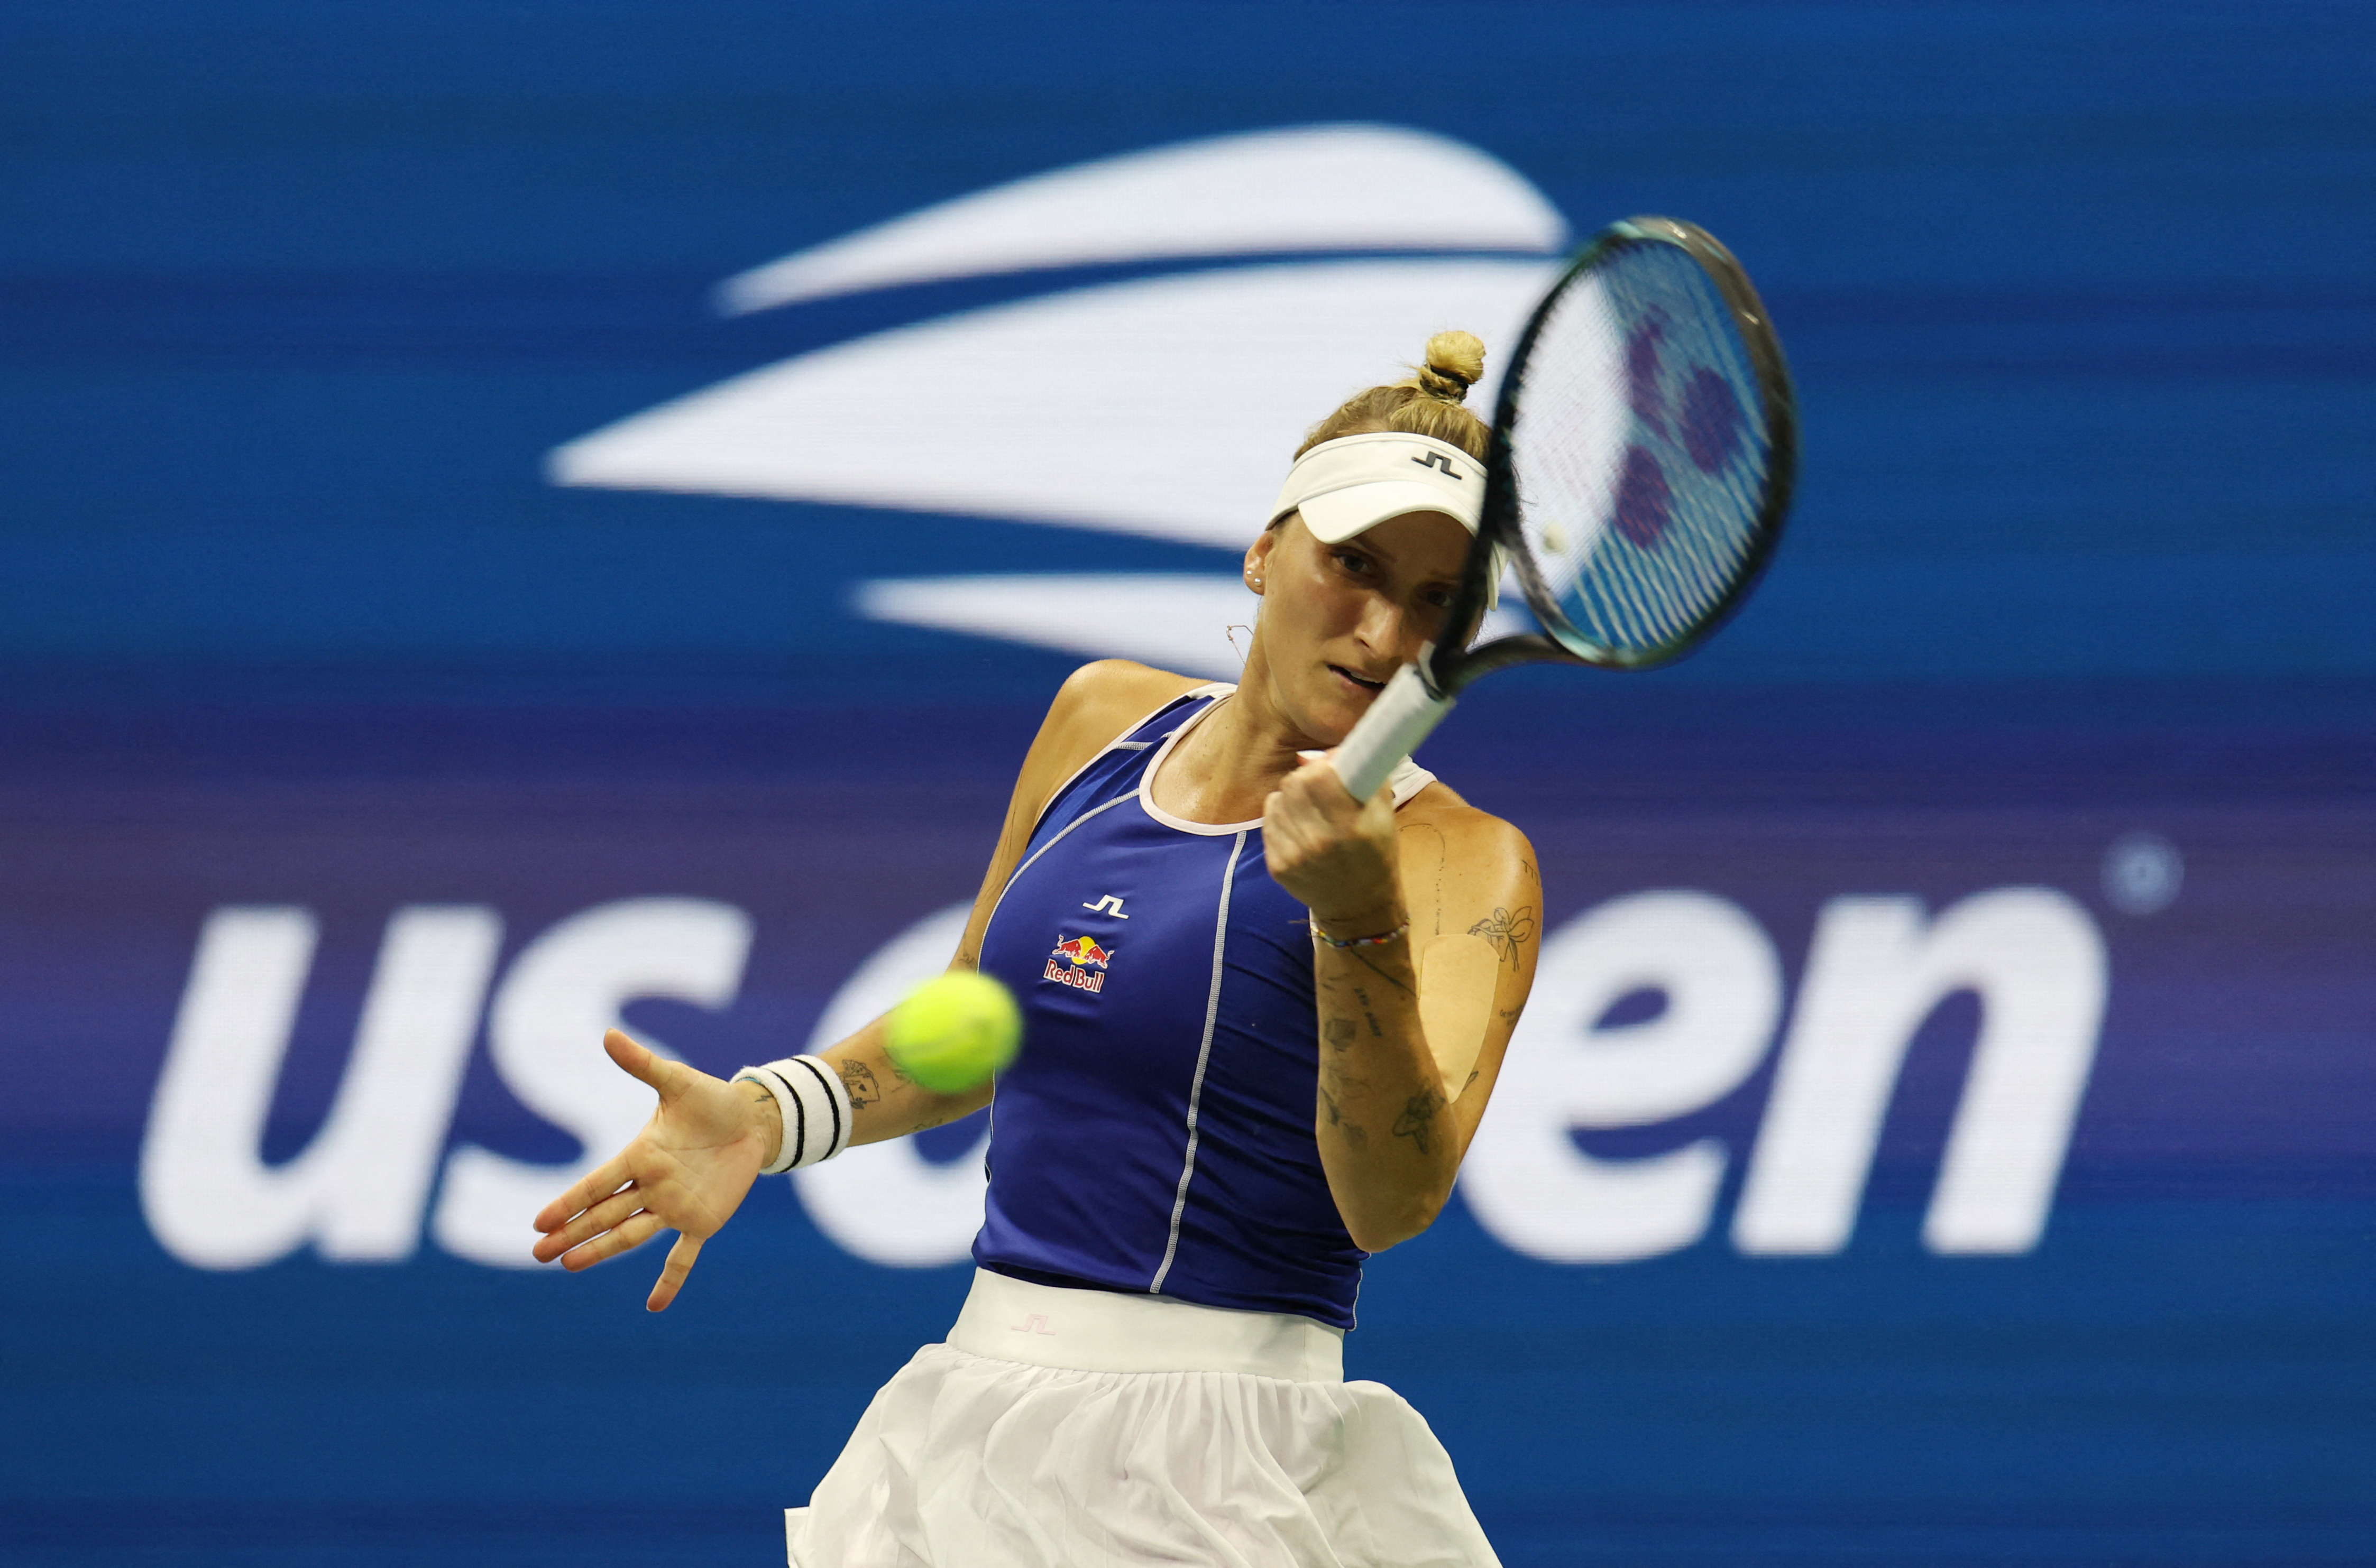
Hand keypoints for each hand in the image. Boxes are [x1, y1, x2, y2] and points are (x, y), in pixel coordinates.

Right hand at [530, 1029, 771, 1310]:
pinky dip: (671, 1279)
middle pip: (604, 1214)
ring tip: (569, 1265)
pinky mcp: (702, 1221)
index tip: (539, 1221)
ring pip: (630, 1234)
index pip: (597, 1182)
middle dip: (572, 1233)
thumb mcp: (677, 1081)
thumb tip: (609, 1033)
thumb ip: (643, 1065)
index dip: (570, 1201)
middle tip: (538, 1252)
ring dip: (602, 1251)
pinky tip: (655, 1305)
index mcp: (640, 1156)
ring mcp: (674, 1207)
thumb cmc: (709, 1101)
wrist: (750, 1121)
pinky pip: (683, 1255)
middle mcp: (650, 1186)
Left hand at [1263, 749, 1403, 936]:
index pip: (1319, 775)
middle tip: (1317, 786)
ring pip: (1276, 799)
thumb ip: (1363, 774)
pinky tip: (1298, 827)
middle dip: (1305, 777)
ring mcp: (1295, 856)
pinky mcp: (1277, 866)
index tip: (1331, 770)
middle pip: (1293, 783)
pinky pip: (1268, 822)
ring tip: (1309, 809)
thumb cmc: (1375, 853)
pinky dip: (1281, 817)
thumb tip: (1321, 754)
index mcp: (1352, 827)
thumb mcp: (1384, 814)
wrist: (1358, 905)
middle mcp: (1321, 842)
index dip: (1323, 766)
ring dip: (1291, 797)